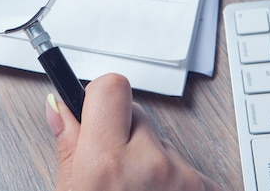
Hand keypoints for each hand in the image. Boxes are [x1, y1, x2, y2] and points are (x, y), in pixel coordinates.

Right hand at [47, 74, 222, 190]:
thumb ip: (69, 147)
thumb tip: (59, 108)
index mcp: (105, 164)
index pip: (112, 88)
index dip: (100, 95)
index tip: (95, 106)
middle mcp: (150, 166)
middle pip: (139, 114)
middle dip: (125, 133)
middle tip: (116, 168)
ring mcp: (184, 179)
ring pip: (164, 144)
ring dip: (152, 162)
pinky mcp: (210, 190)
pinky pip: (188, 168)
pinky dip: (175, 183)